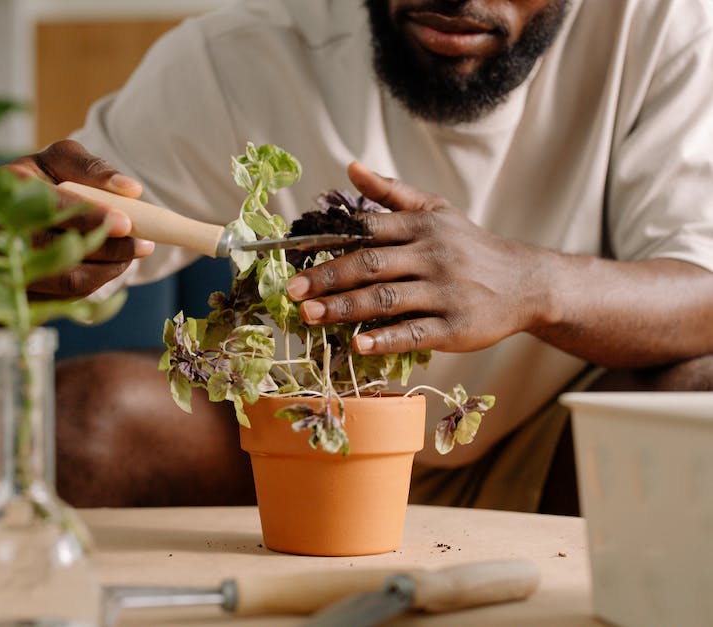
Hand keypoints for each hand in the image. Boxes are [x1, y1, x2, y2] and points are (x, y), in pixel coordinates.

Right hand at [0, 139, 153, 301]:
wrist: (6, 216)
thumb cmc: (41, 181)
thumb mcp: (61, 161)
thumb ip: (93, 169)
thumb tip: (131, 190)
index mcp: (3, 184)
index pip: (49, 204)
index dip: (90, 217)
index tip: (126, 223)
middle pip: (55, 248)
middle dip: (106, 250)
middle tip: (142, 245)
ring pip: (60, 280)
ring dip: (105, 272)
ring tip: (130, 256)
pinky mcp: (6, 294)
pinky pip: (60, 299)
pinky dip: (91, 287)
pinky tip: (108, 270)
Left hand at [284, 161, 546, 354]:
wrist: (526, 282)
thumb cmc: (470, 246)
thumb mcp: (437, 210)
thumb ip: (392, 193)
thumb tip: (351, 168)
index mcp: (423, 227)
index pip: (369, 230)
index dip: (329, 240)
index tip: (294, 253)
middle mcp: (433, 256)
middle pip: (372, 265)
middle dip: (328, 278)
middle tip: (293, 292)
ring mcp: (444, 292)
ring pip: (387, 300)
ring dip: (346, 309)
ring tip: (310, 316)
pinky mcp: (456, 327)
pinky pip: (415, 333)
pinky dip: (386, 339)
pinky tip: (358, 345)